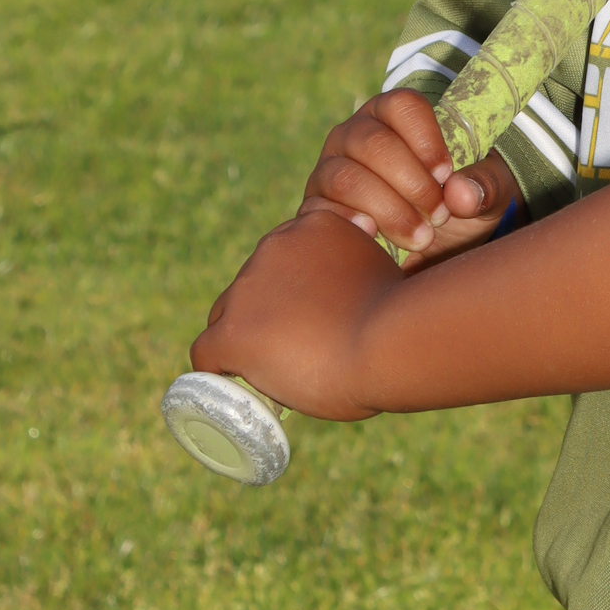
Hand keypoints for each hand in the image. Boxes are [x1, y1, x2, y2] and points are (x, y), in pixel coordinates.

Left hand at [192, 210, 401, 418]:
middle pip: (252, 284)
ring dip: (246, 339)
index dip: (292, 287)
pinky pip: (207, 353)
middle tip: (298, 348)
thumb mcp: (382, 270)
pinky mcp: (233, 332)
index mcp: (313, 226)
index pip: (283, 255)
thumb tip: (356, 266)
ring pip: (227, 316)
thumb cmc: (402, 318)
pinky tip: (233, 384)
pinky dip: (219, 369)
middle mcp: (274, 246)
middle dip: (267, 313)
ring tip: (276, 371)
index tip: (309, 313)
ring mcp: (248, 289)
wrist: (394, 344)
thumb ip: (359, 264)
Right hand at [302, 88, 521, 257]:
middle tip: (440, 215)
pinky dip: (351, 224)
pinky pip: (322, 210)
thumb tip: (460, 194)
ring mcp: (331, 168)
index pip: (401, 105)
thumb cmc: (456, 202)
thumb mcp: (485, 193)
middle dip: (412, 184)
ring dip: (389, 210)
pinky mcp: (317, 205)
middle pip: (373, 143)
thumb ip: (485, 187)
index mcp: (395, 116)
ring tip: (421, 236)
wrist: (430, 245)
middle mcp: (355, 135)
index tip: (446, 172)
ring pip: (347, 179)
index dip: (425, 139)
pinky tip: (375, 237)